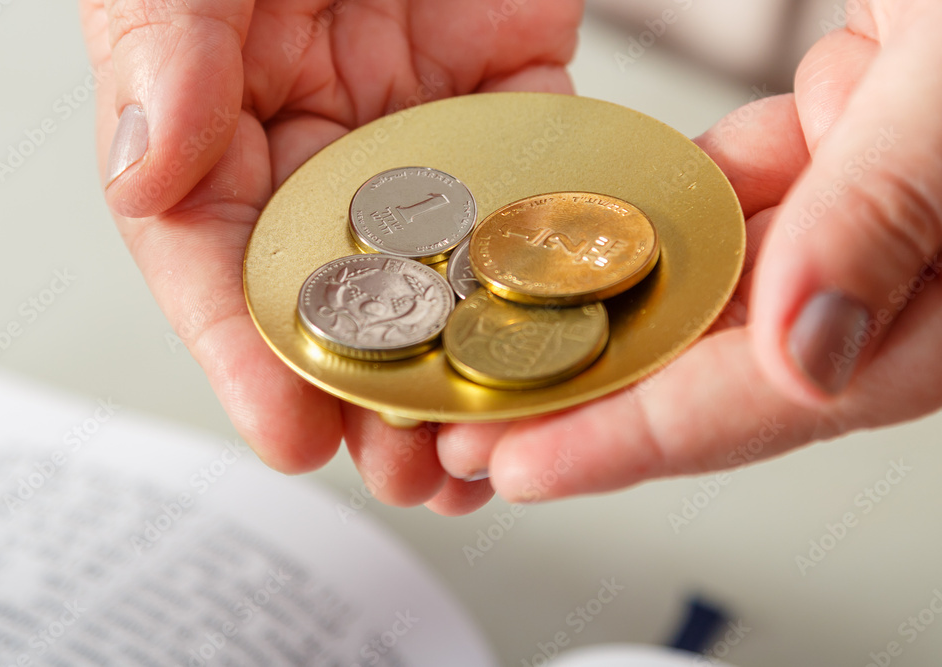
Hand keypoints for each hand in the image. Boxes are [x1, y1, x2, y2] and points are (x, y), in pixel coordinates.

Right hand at [80, 0, 584, 513]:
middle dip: (377, 399)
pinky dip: (559, 266)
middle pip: (346, 304)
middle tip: (410, 474)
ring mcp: (427, 140)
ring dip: (470, 370)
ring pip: (448, 278)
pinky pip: (545, 192)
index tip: (292, 438)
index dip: (251, 361)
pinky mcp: (522, 102)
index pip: (223, 268)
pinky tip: (575, 339)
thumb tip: (144, 169)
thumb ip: (165, 51)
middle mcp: (326, 157)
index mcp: (224, 133)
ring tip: (490, 451)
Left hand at [438, 0, 941, 507]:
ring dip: (607, 319)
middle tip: (486, 427)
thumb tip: (805, 352)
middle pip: (727, 367)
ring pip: (717, 289)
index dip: (639, 441)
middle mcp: (906, 266)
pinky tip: (579, 239)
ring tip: (505, 349)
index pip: (775, 396)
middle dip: (596, 402)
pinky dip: (655, 216)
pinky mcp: (838, 142)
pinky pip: (730, 196)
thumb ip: (888, 210)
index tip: (529, 466)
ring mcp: (865, 206)